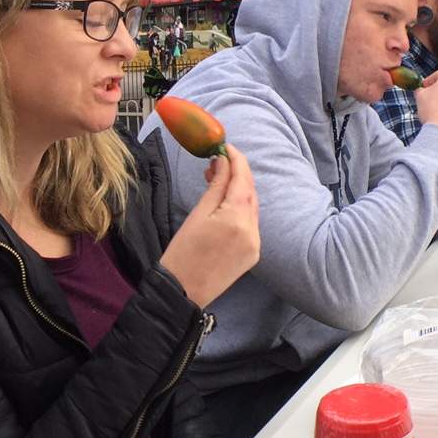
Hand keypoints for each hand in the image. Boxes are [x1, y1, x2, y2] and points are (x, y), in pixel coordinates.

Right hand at [159, 147, 260, 307]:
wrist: (182, 291)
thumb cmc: (182, 252)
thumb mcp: (197, 214)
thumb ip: (216, 186)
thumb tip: (224, 162)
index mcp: (237, 218)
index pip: (243, 179)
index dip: (236, 159)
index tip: (226, 146)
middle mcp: (253, 230)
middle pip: (250, 192)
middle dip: (237, 175)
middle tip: (216, 163)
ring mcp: (256, 244)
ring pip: (252, 208)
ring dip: (239, 192)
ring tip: (218, 182)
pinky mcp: (253, 254)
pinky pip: (251, 225)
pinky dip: (241, 211)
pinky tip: (226, 206)